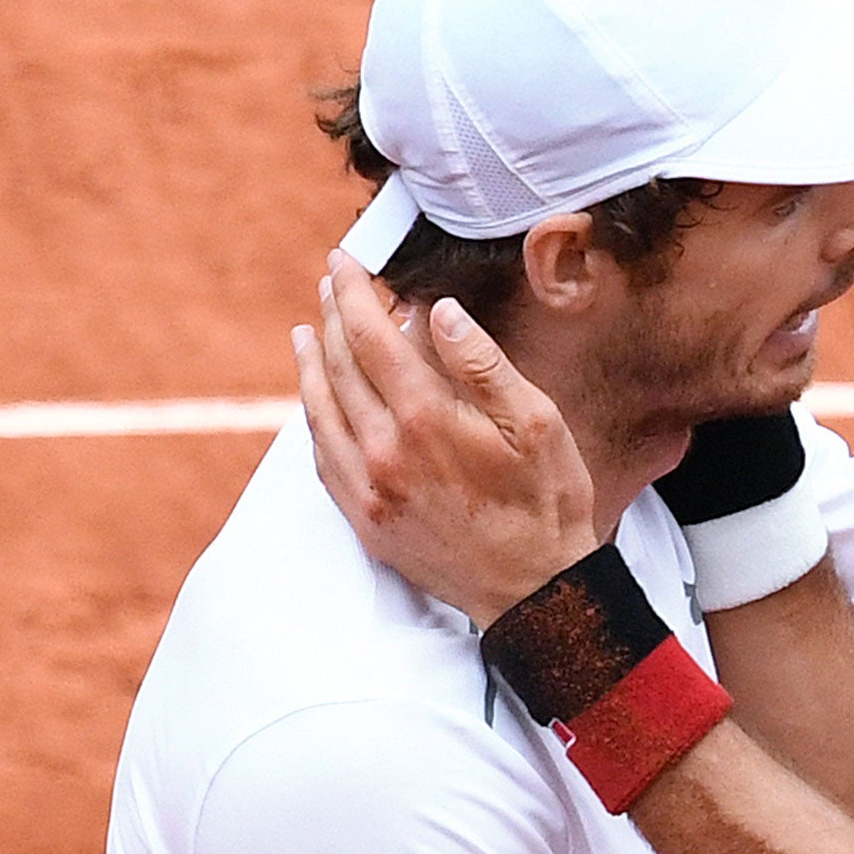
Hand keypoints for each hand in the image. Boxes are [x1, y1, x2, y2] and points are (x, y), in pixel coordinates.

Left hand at [293, 251, 599, 626]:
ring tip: (307, 333)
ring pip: (320, 411)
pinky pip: (322, 457)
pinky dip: (314, 419)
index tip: (342, 263)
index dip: (351, 294)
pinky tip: (318, 403)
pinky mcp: (363, 519)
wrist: (533, 590)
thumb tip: (438, 311)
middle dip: (331, 317)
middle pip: (338, 367)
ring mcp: (367, 489)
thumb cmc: (546, 503)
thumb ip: (483, 364)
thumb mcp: (537, 423)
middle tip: (329, 285)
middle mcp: (383, 451)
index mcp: (426, 418)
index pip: (370, 337)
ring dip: (310, 365)